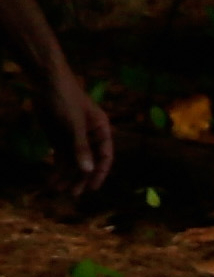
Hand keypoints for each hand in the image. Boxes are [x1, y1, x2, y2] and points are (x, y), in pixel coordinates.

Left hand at [44, 64, 110, 195]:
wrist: (46, 82)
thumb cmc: (66, 98)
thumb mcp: (74, 124)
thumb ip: (80, 148)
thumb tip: (87, 170)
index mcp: (102, 132)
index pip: (104, 157)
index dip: (99, 172)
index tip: (92, 187)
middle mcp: (90, 138)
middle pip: (88, 162)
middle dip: (80, 178)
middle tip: (73, 193)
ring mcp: (73, 139)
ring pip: (72, 162)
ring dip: (66, 176)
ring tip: (57, 189)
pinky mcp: (59, 138)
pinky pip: (59, 157)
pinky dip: (56, 169)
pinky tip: (51, 180)